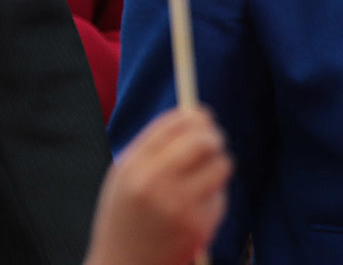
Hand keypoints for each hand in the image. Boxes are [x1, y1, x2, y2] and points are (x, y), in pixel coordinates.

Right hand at [84, 106, 233, 264]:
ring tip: (208, 172)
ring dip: (219, 163)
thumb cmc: (124, 217)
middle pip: (201, 141)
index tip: (203, 117)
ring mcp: (178, 207)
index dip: (193, 116)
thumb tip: (195, 114)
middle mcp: (154, 183)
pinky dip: (214, 195)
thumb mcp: (123, 175)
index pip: (171, 124)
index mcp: (132, 166)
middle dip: (213, 136)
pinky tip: (197, 206)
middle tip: (215, 140)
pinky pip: (220, 196)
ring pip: (220, 166)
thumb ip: (152, 145)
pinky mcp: (198, 227)